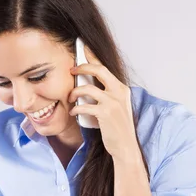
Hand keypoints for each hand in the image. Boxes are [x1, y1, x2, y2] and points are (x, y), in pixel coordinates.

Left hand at [68, 45, 139, 162]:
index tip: (82, 48)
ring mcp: (113, 102)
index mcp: (122, 89)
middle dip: (82, 66)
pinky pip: (84, 106)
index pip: (105, 67)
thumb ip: (104, 96)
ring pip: (88, 88)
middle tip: (71, 70)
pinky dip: (76, 108)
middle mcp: (119, 92)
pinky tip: (73, 112)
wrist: (125, 147)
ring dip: (75, 92)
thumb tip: (85, 87)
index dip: (92, 57)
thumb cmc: (117, 129)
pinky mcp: (105, 113)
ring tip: (70, 97)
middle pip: (99, 70)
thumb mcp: (114, 108)